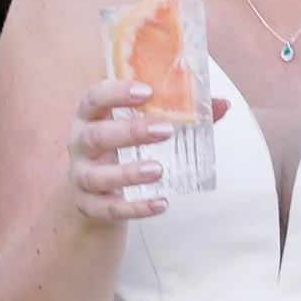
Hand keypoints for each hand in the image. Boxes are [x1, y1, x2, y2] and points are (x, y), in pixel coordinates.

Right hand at [65, 79, 222, 224]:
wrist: (92, 191)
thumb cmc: (120, 147)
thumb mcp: (139, 125)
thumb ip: (178, 113)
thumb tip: (221, 104)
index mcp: (90, 116)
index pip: (95, 98)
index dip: (117, 92)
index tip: (146, 91)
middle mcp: (79, 144)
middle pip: (96, 136)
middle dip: (130, 132)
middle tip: (165, 130)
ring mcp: (81, 176)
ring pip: (97, 176)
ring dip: (128, 173)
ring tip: (158, 170)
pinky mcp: (88, 205)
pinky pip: (108, 209)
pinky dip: (135, 208)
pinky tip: (160, 204)